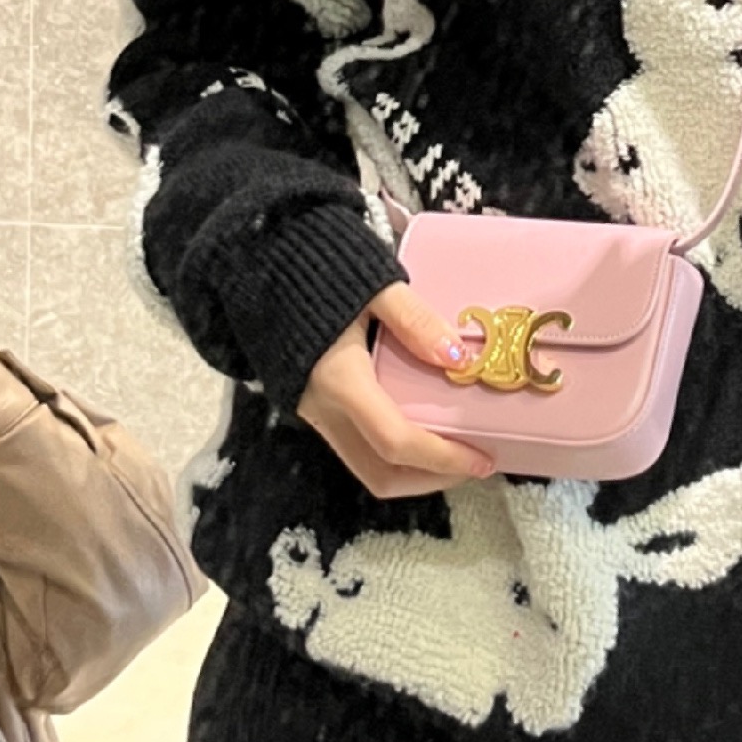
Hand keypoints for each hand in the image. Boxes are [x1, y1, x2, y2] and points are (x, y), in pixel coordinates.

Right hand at [297, 284, 493, 499]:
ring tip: (454, 450)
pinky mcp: (311, 406)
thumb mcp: (374, 284)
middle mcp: (323, 409)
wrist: (258, 262)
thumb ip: (415, 320)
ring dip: (412, 471)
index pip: (396, 442)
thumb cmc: (316, 270)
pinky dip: (393, 452)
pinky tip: (420, 425)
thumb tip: (459, 358)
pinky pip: (355, 447)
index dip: (443, 459)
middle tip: (473, 464)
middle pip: (379, 473)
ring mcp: (313, 412)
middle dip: (430, 479)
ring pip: (365, 467)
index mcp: (340, 381)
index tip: (483, 459)